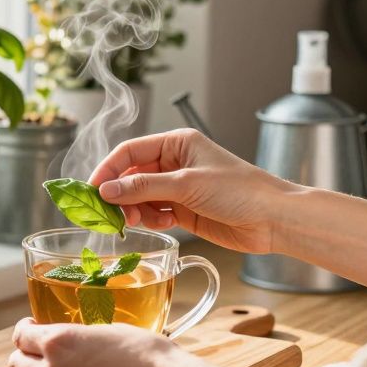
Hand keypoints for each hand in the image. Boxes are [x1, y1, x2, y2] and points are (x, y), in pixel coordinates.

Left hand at [7, 317, 187, 366]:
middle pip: (16, 364)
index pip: (21, 336)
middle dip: (23, 355)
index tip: (30, 329)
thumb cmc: (147, 355)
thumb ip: (79, 336)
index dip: (23, 331)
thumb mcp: (108, 330)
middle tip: (34, 352)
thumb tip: (72, 339)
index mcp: (58, 341)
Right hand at [88, 129, 295, 253]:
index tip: (92, 189)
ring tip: (137, 221)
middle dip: (120, 194)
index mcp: (177, 143)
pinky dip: (149, 219)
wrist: (274, 220)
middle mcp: (175, 162)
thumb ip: (143, 187)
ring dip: (134, 210)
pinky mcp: (184, 210)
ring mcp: (178, 187)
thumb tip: (106, 189)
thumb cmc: (241, 190)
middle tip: (111, 212)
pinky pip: (153, 212)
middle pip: (131, 176)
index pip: (129, 151)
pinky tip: (159, 223)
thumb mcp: (187, 184)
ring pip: (140, 197)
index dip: (108, 169)